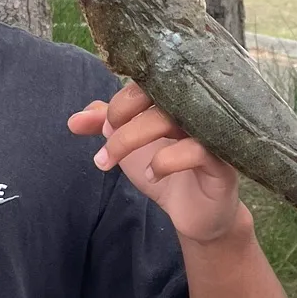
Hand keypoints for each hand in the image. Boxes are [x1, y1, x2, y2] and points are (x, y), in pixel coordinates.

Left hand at [68, 82, 250, 244]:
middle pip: (159, 97)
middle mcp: (195, 112)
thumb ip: (104, 127)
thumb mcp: (128, 147)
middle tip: (104, 144)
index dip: (119, 101)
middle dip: (122, 120)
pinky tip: (151, 175)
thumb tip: (74, 120)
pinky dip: (166, 161)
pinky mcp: (223, 163)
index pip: (147, 84)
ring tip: (112, 161)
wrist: (193, 213)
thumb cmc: (165, 170)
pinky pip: (197, 151)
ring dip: (133, 138)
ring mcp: (212, 135)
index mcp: (174, 102)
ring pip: (174, 119)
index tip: (102, 126)